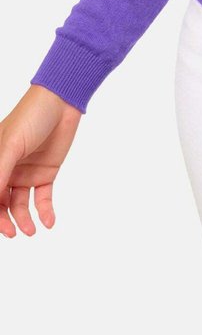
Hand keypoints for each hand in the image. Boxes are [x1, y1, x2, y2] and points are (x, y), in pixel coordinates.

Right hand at [0, 85, 82, 237]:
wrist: (63, 101)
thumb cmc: (31, 116)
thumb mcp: (12, 144)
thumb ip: (0, 172)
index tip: (0, 227)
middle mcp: (6, 170)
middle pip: (1, 203)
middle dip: (5, 221)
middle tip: (14, 233)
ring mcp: (25, 173)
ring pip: (19, 205)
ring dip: (24, 220)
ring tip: (31, 231)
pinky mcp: (45, 173)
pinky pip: (42, 199)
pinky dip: (44, 212)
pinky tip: (48, 222)